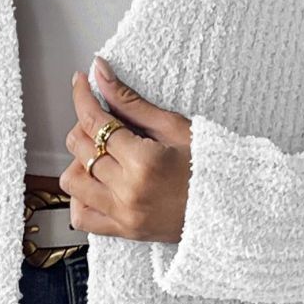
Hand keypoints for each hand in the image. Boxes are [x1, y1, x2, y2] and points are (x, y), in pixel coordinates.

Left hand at [60, 56, 191, 241]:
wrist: (231, 208)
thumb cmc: (209, 165)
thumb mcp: (174, 127)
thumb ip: (131, 102)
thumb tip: (100, 72)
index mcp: (143, 161)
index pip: (95, 121)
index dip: (82, 97)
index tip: (80, 83)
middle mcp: (128, 191)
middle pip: (80, 148)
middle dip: (85, 126)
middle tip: (104, 120)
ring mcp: (123, 215)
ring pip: (72, 182)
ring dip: (80, 163)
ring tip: (103, 156)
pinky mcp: (123, 232)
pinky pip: (81, 216)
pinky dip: (81, 198)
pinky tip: (98, 185)